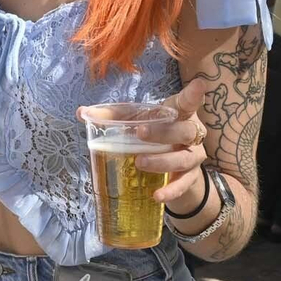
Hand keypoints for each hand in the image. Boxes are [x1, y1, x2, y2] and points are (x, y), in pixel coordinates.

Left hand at [88, 79, 211, 211]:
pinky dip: (171, 190)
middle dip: (163, 132)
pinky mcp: (190, 177)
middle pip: (184, 131)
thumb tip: (81, 112)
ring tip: (140, 162)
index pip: (187, 102)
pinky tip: (157, 196)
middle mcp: (191, 133)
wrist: (172, 166)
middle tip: (140, 132)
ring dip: (162, 161)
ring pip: (184, 158)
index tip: (198, 84)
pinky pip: (183, 184)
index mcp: (179, 113)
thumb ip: (110, 116)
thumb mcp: (134, 121)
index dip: (193, 94)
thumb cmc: (152, 133)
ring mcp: (193, 156)